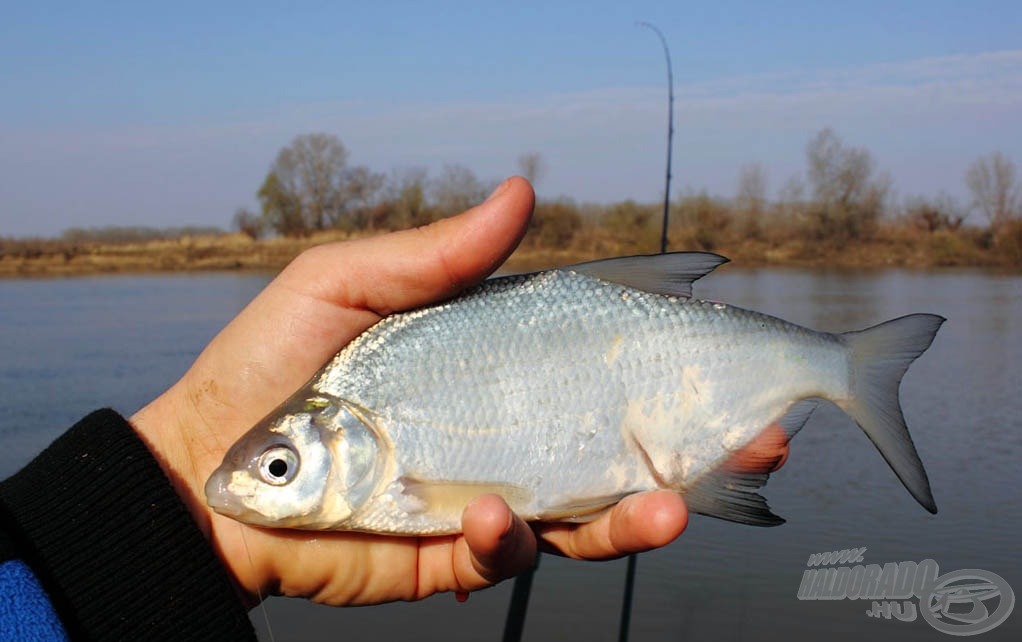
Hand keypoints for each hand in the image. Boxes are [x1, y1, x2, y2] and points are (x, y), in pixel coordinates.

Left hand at [129, 177, 695, 606]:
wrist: (207, 468)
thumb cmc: (272, 360)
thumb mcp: (348, 283)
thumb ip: (439, 255)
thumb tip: (524, 192)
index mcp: (493, 365)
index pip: (597, 361)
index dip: (664, 358)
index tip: (728, 350)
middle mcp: (504, 430)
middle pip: (620, 443)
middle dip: (697, 448)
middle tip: (760, 437)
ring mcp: (485, 495)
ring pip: (587, 513)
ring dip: (639, 515)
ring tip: (668, 507)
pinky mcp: (451, 551)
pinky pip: (507, 553)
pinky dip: (513, 540)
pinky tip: (495, 517)